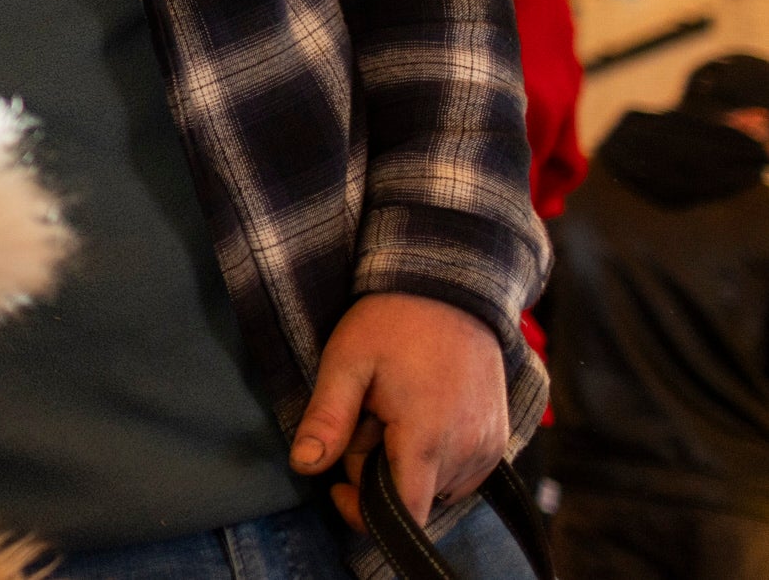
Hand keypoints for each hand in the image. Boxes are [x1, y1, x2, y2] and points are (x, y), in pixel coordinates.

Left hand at [290, 292, 509, 531]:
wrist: (449, 289)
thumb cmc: (392, 323)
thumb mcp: (345, 363)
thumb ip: (327, 420)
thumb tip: (306, 466)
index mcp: (427, 439)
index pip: (405, 514)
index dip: (364, 512)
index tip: (337, 484)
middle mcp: (468, 453)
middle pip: (413, 497)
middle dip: (377, 472)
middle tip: (365, 417)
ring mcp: (489, 449)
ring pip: (435, 486)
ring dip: (406, 463)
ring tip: (394, 410)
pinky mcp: (499, 440)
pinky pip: (459, 473)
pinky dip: (433, 457)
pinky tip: (420, 415)